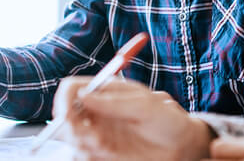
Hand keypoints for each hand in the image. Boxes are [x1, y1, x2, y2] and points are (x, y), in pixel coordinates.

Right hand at [53, 76, 213, 160]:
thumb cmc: (166, 119)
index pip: (71, 89)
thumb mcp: (144, 106)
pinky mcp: (101, 152)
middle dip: (70, 128)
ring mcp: (96, 131)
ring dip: (83, 144)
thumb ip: (114, 102)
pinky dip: (90, 156)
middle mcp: (95, 111)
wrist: (180, 147)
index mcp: (104, 91)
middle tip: (93, 138)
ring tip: (108, 147)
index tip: (67, 114)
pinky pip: (83, 155)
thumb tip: (83, 96)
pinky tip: (111, 153)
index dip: (63, 100)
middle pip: (64, 115)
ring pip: (71, 139)